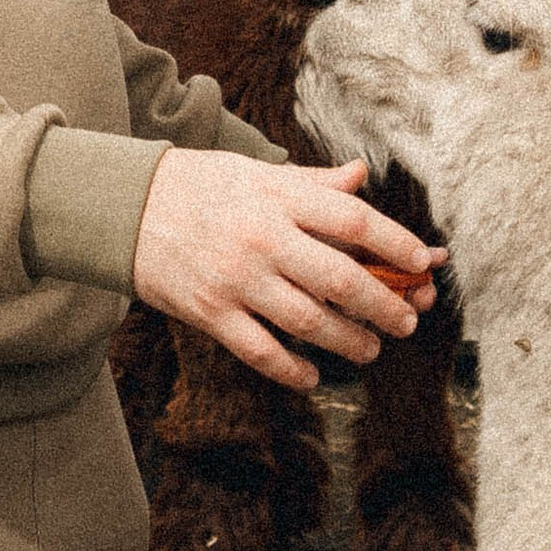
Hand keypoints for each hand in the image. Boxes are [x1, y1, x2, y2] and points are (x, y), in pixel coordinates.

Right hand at [132, 147, 443, 390]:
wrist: (125, 206)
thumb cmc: (201, 185)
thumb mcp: (257, 173)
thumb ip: (312, 183)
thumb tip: (361, 176)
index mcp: (279, 198)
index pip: (353, 222)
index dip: (397, 243)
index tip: (425, 261)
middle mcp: (263, 239)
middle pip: (341, 279)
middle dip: (384, 305)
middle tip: (408, 321)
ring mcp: (236, 279)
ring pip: (308, 322)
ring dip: (349, 341)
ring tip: (371, 349)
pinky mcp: (210, 313)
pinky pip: (262, 352)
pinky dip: (293, 371)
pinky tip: (314, 377)